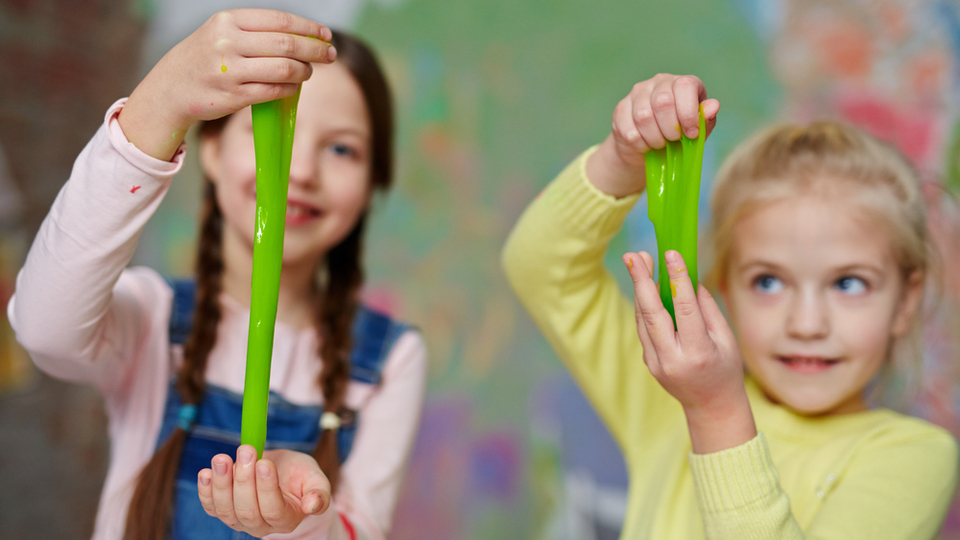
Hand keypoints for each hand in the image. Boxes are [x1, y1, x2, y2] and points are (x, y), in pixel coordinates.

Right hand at [119, 9, 335, 159]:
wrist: (170, 89)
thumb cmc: (204, 58)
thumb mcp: (221, 32)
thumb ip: (256, 31)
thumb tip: (304, 36)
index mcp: (228, 20)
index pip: (280, 20)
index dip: (309, 28)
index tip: (325, 35)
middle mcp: (228, 42)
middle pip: (287, 44)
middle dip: (315, 50)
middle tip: (330, 55)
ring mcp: (230, 70)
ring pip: (285, 68)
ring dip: (305, 71)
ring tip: (309, 72)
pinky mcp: (234, 95)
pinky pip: (275, 90)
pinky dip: (290, 88)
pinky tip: (293, 86)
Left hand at [198, 445, 331, 536]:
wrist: (282, 474)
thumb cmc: (300, 477)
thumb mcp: (316, 480)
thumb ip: (319, 493)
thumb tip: (313, 505)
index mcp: (286, 519)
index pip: (273, 509)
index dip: (267, 488)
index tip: (263, 462)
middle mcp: (261, 525)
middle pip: (247, 510)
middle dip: (244, 480)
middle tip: (246, 450)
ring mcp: (239, 520)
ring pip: (225, 509)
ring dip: (221, 483)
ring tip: (222, 458)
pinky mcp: (223, 510)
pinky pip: (210, 506)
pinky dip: (205, 490)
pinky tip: (205, 472)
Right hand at [587, 73, 718, 197]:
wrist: (648, 148)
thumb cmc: (679, 136)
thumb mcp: (698, 131)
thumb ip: (706, 119)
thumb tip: (713, 106)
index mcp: (682, 83)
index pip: (685, 86)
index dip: (688, 113)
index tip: (691, 134)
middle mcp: (659, 82)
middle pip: (662, 102)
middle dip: (670, 129)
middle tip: (674, 141)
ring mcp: (637, 93)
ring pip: (643, 116)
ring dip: (655, 138)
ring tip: (660, 144)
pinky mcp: (621, 109)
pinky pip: (629, 129)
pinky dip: (640, 144)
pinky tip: (645, 145)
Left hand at [623, 249, 756, 453]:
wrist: (711, 407)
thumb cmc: (725, 369)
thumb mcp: (725, 339)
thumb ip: (706, 309)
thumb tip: (688, 278)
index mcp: (698, 353)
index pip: (684, 310)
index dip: (677, 280)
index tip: (672, 254)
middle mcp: (672, 359)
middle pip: (652, 314)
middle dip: (642, 281)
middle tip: (635, 255)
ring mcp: (656, 363)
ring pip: (643, 319)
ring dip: (639, 289)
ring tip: (638, 260)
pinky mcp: (649, 362)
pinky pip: (643, 328)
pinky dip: (643, 305)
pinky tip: (645, 285)